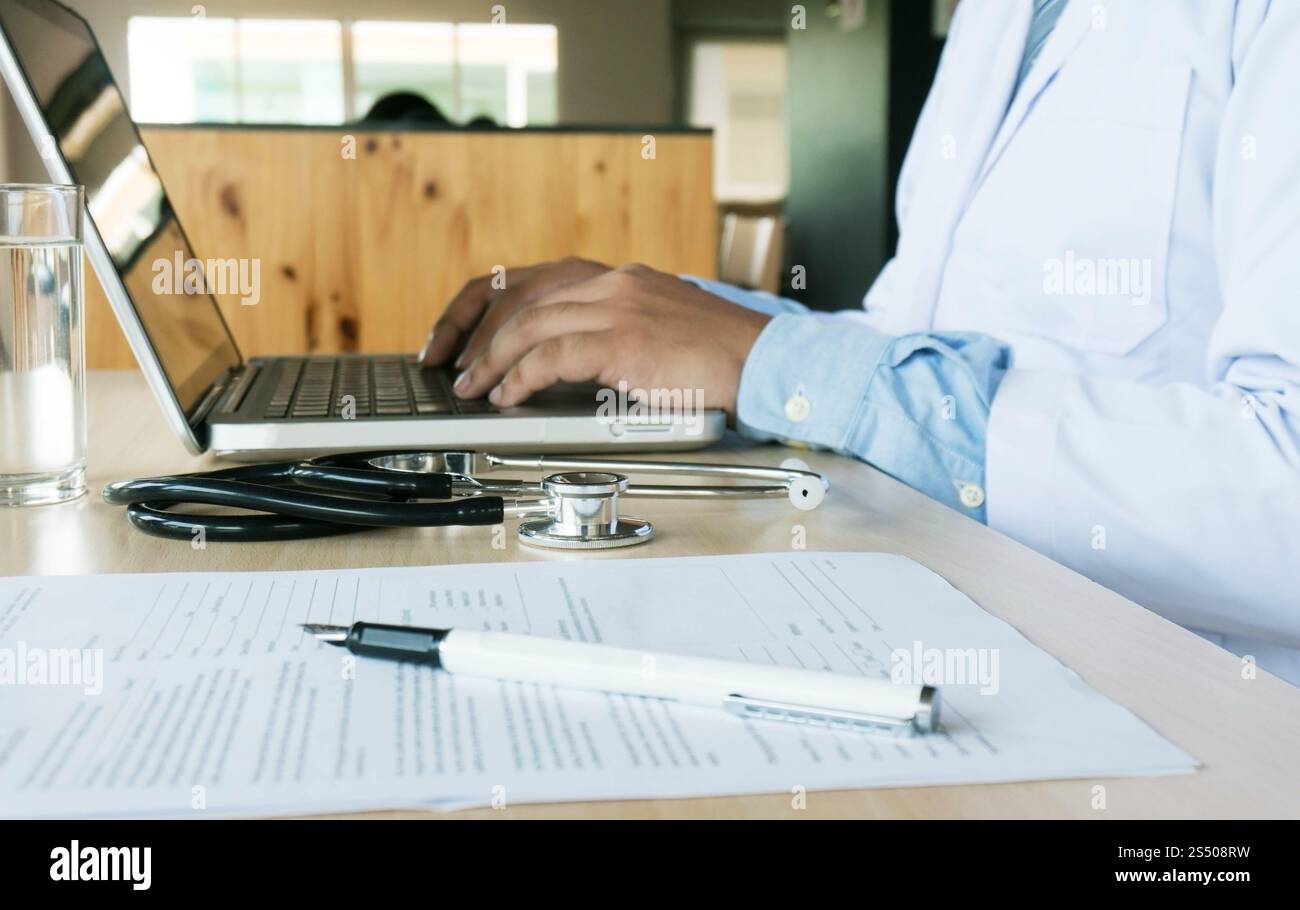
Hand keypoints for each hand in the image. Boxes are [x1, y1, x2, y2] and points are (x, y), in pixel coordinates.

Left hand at [447, 263, 771, 416]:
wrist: (768, 362)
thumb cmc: (723, 359)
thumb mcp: (661, 332)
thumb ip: (616, 334)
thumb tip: (565, 363)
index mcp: (622, 279)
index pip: (536, 279)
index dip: (489, 305)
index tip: (465, 333)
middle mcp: (615, 283)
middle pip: (521, 295)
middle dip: (474, 330)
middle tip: (450, 363)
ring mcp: (620, 308)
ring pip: (528, 325)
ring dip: (489, 359)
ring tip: (469, 387)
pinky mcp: (625, 341)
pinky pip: (551, 356)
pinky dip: (520, 377)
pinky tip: (506, 397)